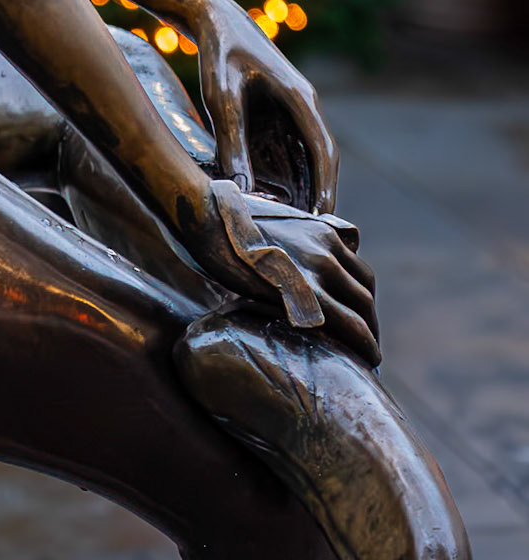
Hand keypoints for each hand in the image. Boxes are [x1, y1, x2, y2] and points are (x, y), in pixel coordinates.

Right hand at [184, 182, 379, 368]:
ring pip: (361, 311)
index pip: (360, 273)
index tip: (361, 322)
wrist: (208, 217)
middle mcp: (326, 249)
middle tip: (365, 347)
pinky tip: (359, 360)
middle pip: (365, 293)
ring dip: (368, 338)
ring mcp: (316, 268)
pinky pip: (345, 323)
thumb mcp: (278, 224)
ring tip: (366, 358)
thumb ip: (300, 241)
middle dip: (370, 323)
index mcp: (323, 233)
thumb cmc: (232, 224)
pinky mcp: (303, 290)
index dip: (364, 302)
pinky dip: (358, 344)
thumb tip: (303, 259)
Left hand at [190, 0, 338, 212]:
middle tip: (310, 237)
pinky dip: (281, 177)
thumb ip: (233, 142)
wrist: (214, 22)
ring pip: (303, 160)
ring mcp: (292, 112)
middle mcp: (304, 108)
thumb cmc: (220, 54)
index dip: (327, 187)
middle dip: (317, 197)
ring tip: (290, 229)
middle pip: (319, 161)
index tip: (326, 220)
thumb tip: (240, 189)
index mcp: (301, 99)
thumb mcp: (223, 98)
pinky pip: (285, 152)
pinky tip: (269, 202)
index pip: (324, 151)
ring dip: (299, 190)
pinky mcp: (277, 116)